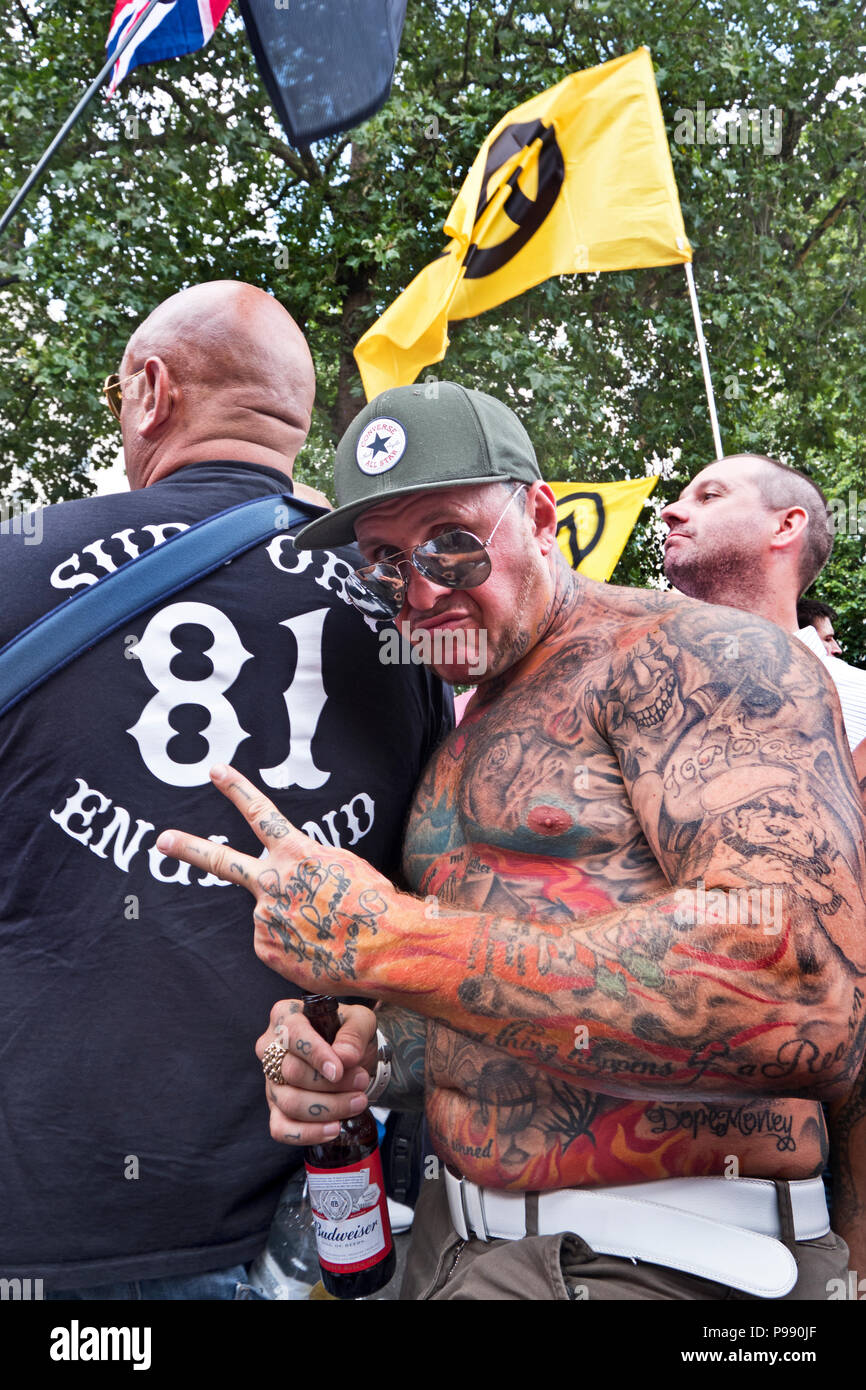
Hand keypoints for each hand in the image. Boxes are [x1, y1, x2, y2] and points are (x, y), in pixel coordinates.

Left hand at [155, 763, 399, 992]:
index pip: (261, 814)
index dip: (237, 790)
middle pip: (222, 861)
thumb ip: (308, 864)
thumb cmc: (373, 902)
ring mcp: (265, 917)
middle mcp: (273, 882)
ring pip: (270, 914)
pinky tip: (317, 949)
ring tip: (327, 932)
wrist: (384, 947)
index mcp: (297, 853)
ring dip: (293, 921)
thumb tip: (290, 879)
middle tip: (161, 839)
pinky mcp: (266, 948)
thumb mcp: (345, 865)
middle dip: (189, 848)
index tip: (216, 771)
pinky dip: (293, 946)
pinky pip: (275, 943)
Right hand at [257, 998, 378, 1145]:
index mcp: (286, 1015)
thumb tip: (345, 1057)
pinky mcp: (276, 1109)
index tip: (339, 1070)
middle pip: (291, 1072)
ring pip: (289, 1102)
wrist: (351, 1057)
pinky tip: (334, 1128)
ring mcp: (270, 1081)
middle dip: (330, 1084)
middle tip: (362, 1082)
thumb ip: (354, 1033)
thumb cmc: (349, 1033)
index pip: (293, 1034)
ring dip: (328, 1108)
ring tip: (358, 1101)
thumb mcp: (361, 1021)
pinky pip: (281, 1129)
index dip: (315, 1054)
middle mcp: (270, 1047)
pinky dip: (308, 1133)